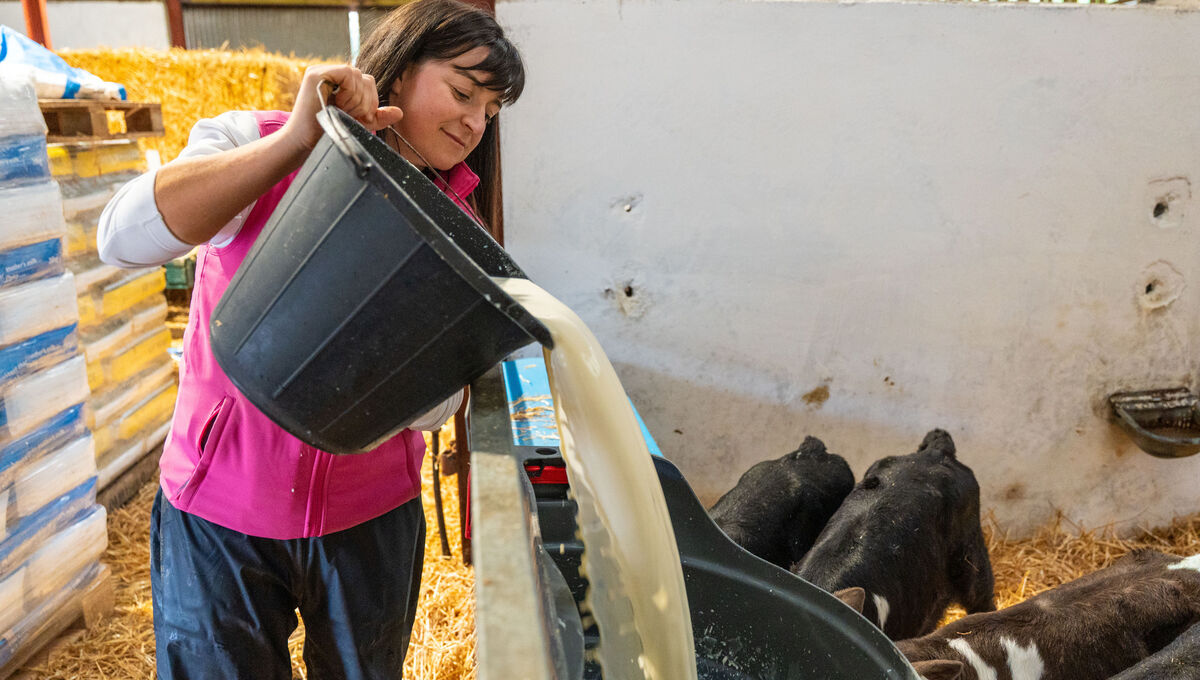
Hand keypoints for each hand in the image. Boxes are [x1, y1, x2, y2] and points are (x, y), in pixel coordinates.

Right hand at [282, 64, 404, 151]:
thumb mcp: (358, 124)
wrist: (305, 144)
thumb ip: (377, 116)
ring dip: (356, 98)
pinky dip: (348, 90)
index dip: (370, 100)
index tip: (361, 117)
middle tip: (351, 115)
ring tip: (342, 111)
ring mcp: (321, 72)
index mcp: (339, 83)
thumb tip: (400, 112)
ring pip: (357, 74)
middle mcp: (329, 74)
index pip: (367, 81)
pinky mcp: (315, 74)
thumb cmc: (329, 134)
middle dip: (365, 101)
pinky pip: (346, 73)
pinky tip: (338, 103)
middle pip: (364, 77)